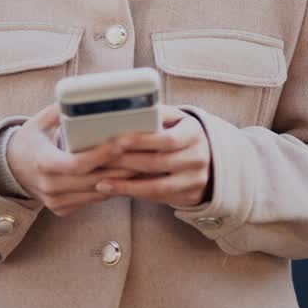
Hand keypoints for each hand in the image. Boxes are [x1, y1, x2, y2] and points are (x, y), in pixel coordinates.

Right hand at [6, 103, 136, 216]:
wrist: (11, 168)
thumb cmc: (30, 140)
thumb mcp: (38, 122)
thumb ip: (60, 111)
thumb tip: (84, 95)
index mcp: (42, 162)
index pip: (76, 163)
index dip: (101, 155)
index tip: (121, 143)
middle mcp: (49, 186)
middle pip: (92, 180)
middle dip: (120, 168)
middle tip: (142, 154)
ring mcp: (55, 201)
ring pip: (97, 193)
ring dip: (120, 180)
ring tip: (141, 164)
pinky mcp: (62, 209)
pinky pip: (92, 200)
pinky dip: (110, 189)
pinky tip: (126, 177)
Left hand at [93, 105, 211, 207]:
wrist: (207, 157)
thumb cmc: (180, 133)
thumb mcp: (175, 119)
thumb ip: (155, 114)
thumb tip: (126, 109)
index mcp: (194, 133)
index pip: (167, 139)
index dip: (141, 141)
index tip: (116, 142)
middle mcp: (198, 158)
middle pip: (158, 163)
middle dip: (126, 162)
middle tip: (100, 162)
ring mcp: (196, 180)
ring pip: (158, 186)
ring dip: (127, 185)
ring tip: (102, 182)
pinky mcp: (190, 196)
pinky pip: (159, 198)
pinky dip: (135, 194)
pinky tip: (116, 190)